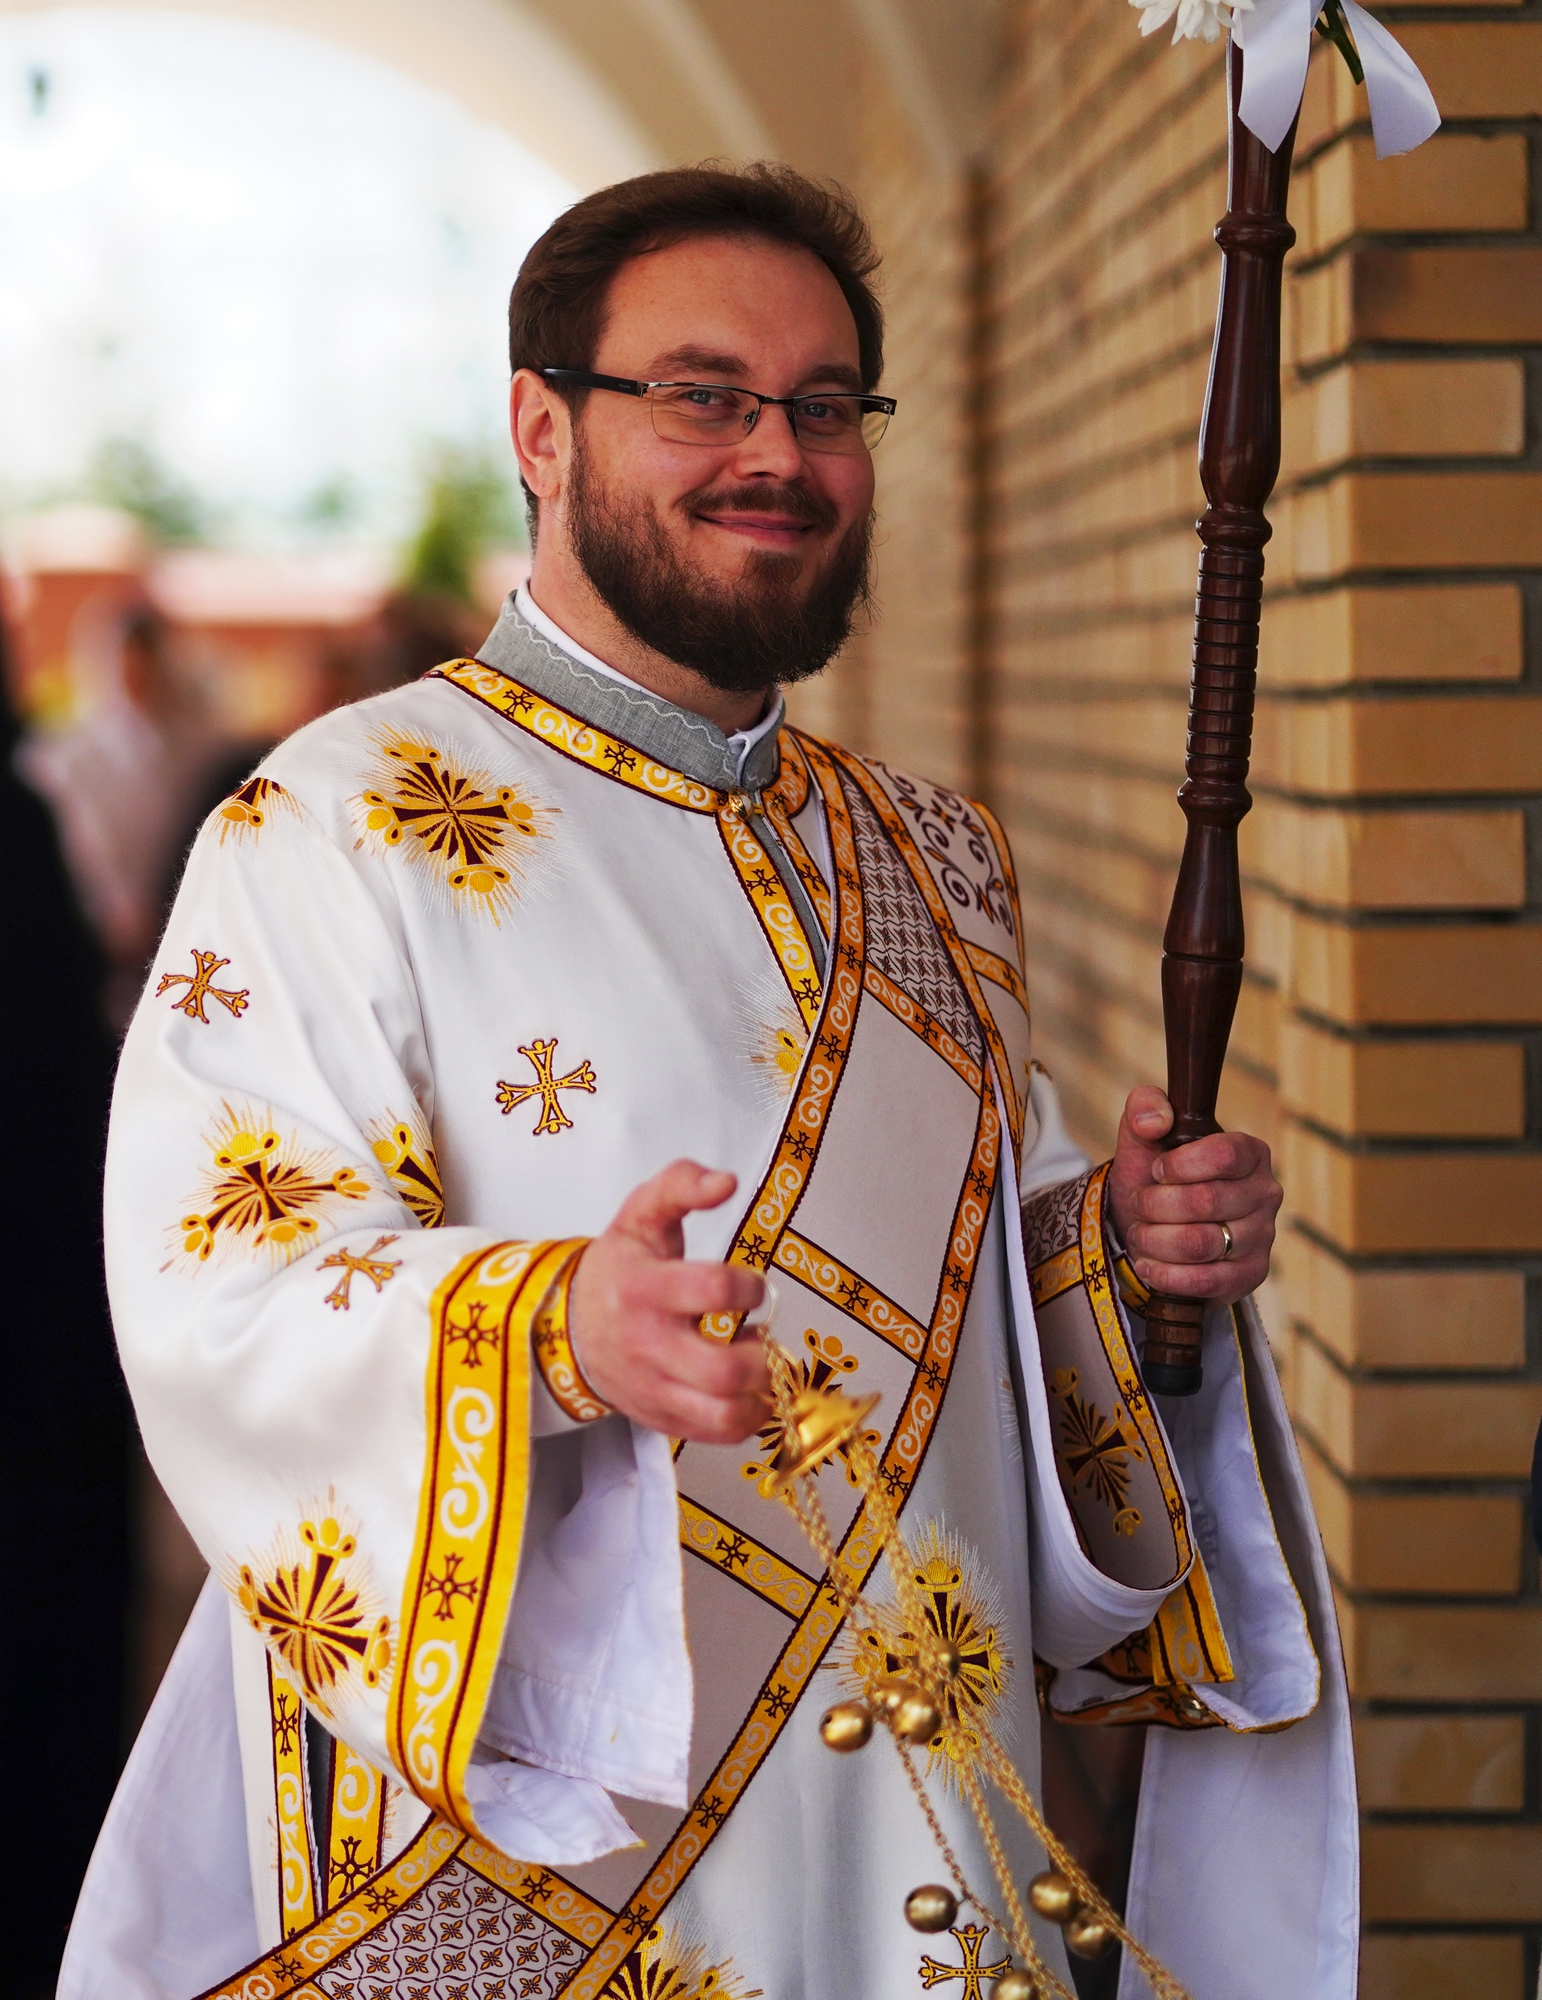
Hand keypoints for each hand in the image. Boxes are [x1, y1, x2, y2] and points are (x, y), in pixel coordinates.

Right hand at [568, 1159, 769, 1442]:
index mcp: (644, 1287)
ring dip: (759, 1393)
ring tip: (757, 1366)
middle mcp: (647, 1343)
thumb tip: (726, 1182)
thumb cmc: (620, 1265)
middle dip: (762, 1355)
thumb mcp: (642, 1213)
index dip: (748, 1286)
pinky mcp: (660, 1417)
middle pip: (722, 1369)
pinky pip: (715, 1433)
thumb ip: (681, 1185)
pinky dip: (745, 1417)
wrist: (567, 1324)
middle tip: (762, 1335)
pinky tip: (746, 1390)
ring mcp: (652, 1387)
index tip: (750, 1286)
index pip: (712, 1290)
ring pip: (722, 1413)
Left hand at [1106, 1086, 1280, 1304]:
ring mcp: (1262, 1237)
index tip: (1157, 1170)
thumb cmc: (1157, 1177)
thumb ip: (1144, 1108)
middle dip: (1155, 1205)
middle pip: (1204, 1202)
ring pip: (1198, 1244)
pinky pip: (1204, 1281)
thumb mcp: (1143, 1136)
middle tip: (1141, 1204)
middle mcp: (1265, 1193)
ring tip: (1141, 1233)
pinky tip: (1148, 1263)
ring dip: (1153, 1239)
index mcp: (1250, 1153)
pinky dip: (1164, 1274)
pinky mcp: (1249, 1275)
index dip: (1179, 1165)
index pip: (1224, 1155)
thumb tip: (1154, 1120)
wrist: (1156, 1225)